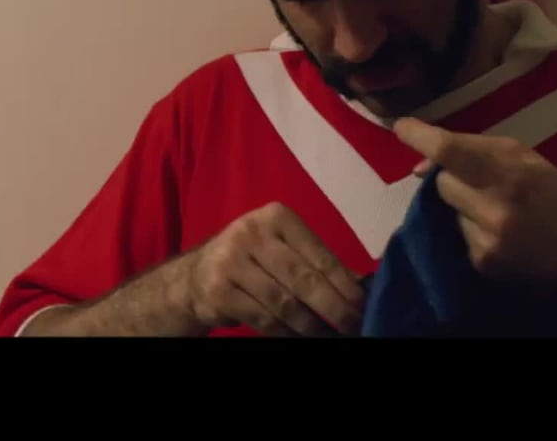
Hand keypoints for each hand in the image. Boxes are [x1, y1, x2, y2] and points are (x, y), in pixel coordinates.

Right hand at [180, 201, 364, 335]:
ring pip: (284, 303)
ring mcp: (231, 261)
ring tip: (329, 336)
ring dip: (311, 326)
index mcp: (276, 217)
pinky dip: (286, 333)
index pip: (318, 254)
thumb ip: (316, 263)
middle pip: (302, 278)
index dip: (343, 283)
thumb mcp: (283, 250)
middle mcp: (252, 233)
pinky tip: (299, 338)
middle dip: (333, 307)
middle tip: (353, 326)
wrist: (194, 276)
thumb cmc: (251, 260)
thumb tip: (359, 287)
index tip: (362, 306)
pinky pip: (264, 319)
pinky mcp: (219, 291)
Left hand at [391, 117, 556, 285]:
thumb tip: (420, 164)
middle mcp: (495, 209)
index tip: (401, 127)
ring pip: (448, 209)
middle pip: (442, 182)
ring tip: (500, 212)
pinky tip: (502, 234)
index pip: (450, 151)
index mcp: (511, 174)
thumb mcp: (527, 159)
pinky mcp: (482, 264)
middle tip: (485, 183)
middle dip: (454, 177)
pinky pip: (458, 234)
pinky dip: (472, 230)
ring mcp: (487, 241)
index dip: (420, 137)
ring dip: (464, 206)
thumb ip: (475, 151)